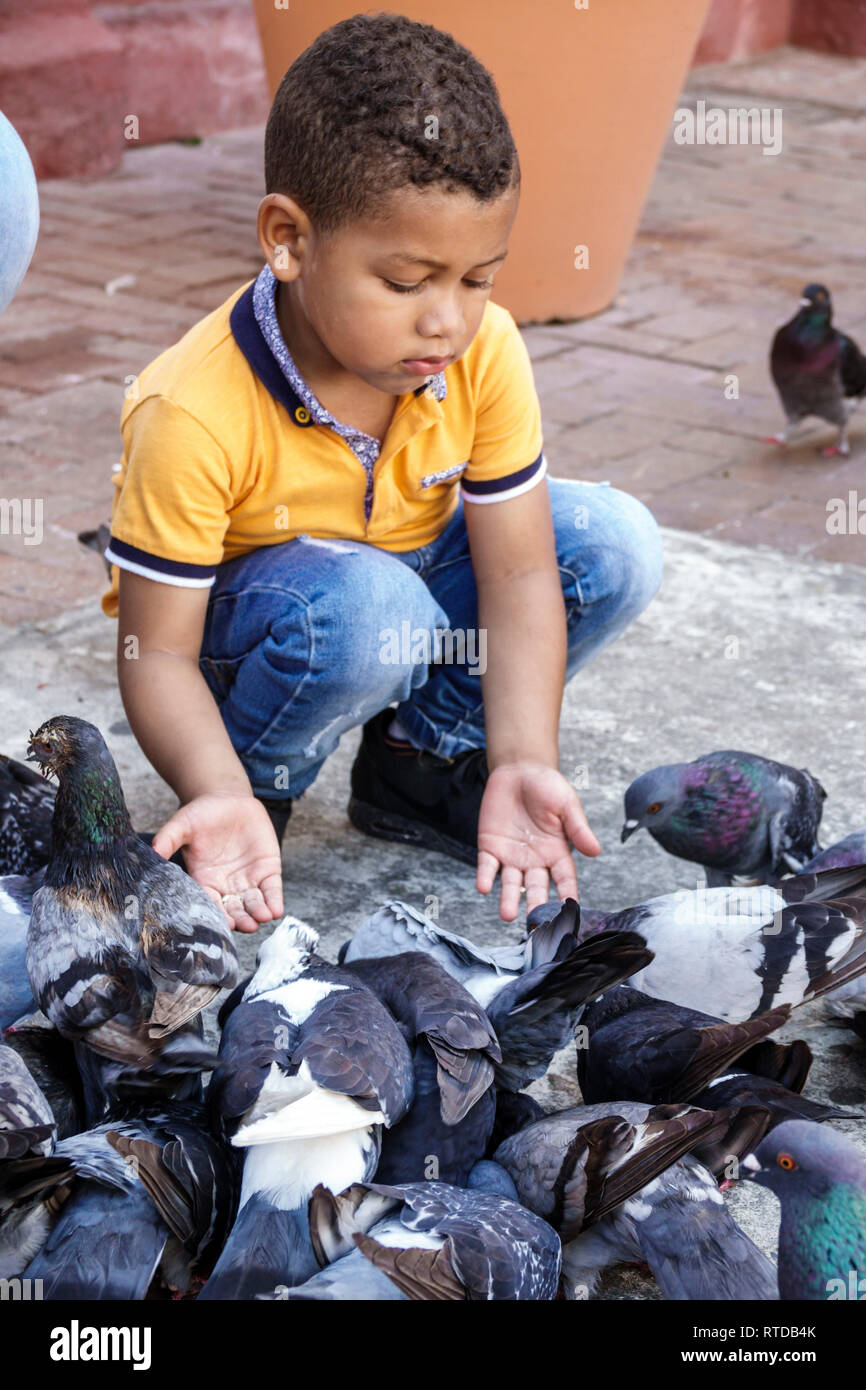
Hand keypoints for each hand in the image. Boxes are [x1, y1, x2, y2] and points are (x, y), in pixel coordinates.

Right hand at [152, 791, 283, 932]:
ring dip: (259, 913)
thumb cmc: (201, 814)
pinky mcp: (267, 871)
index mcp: (204, 881)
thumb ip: (168, 839)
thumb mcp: (182, 824)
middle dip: (241, 919)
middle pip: (234, 910)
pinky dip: (274, 900)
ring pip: (254, 903)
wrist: (228, 800)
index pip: (210, 904)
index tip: (222, 924)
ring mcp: (248, 880)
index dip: (217, 915)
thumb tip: (153, 851)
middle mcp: (226, 886)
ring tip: (263, 917)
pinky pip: (272, 889)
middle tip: (247, 925)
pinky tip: (276, 910)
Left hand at [476, 762, 600, 921]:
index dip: (567, 895)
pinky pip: (487, 866)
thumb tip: (596, 851)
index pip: (564, 879)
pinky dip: (485, 876)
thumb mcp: (567, 805)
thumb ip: (578, 828)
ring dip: (508, 899)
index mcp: (557, 852)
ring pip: (510, 883)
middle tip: (535, 926)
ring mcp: (511, 856)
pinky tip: (484, 887)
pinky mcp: (490, 847)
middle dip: (535, 905)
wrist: (519, 770)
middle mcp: (534, 860)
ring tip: (507, 915)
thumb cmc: (548, 787)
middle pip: (535, 887)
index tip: (570, 912)